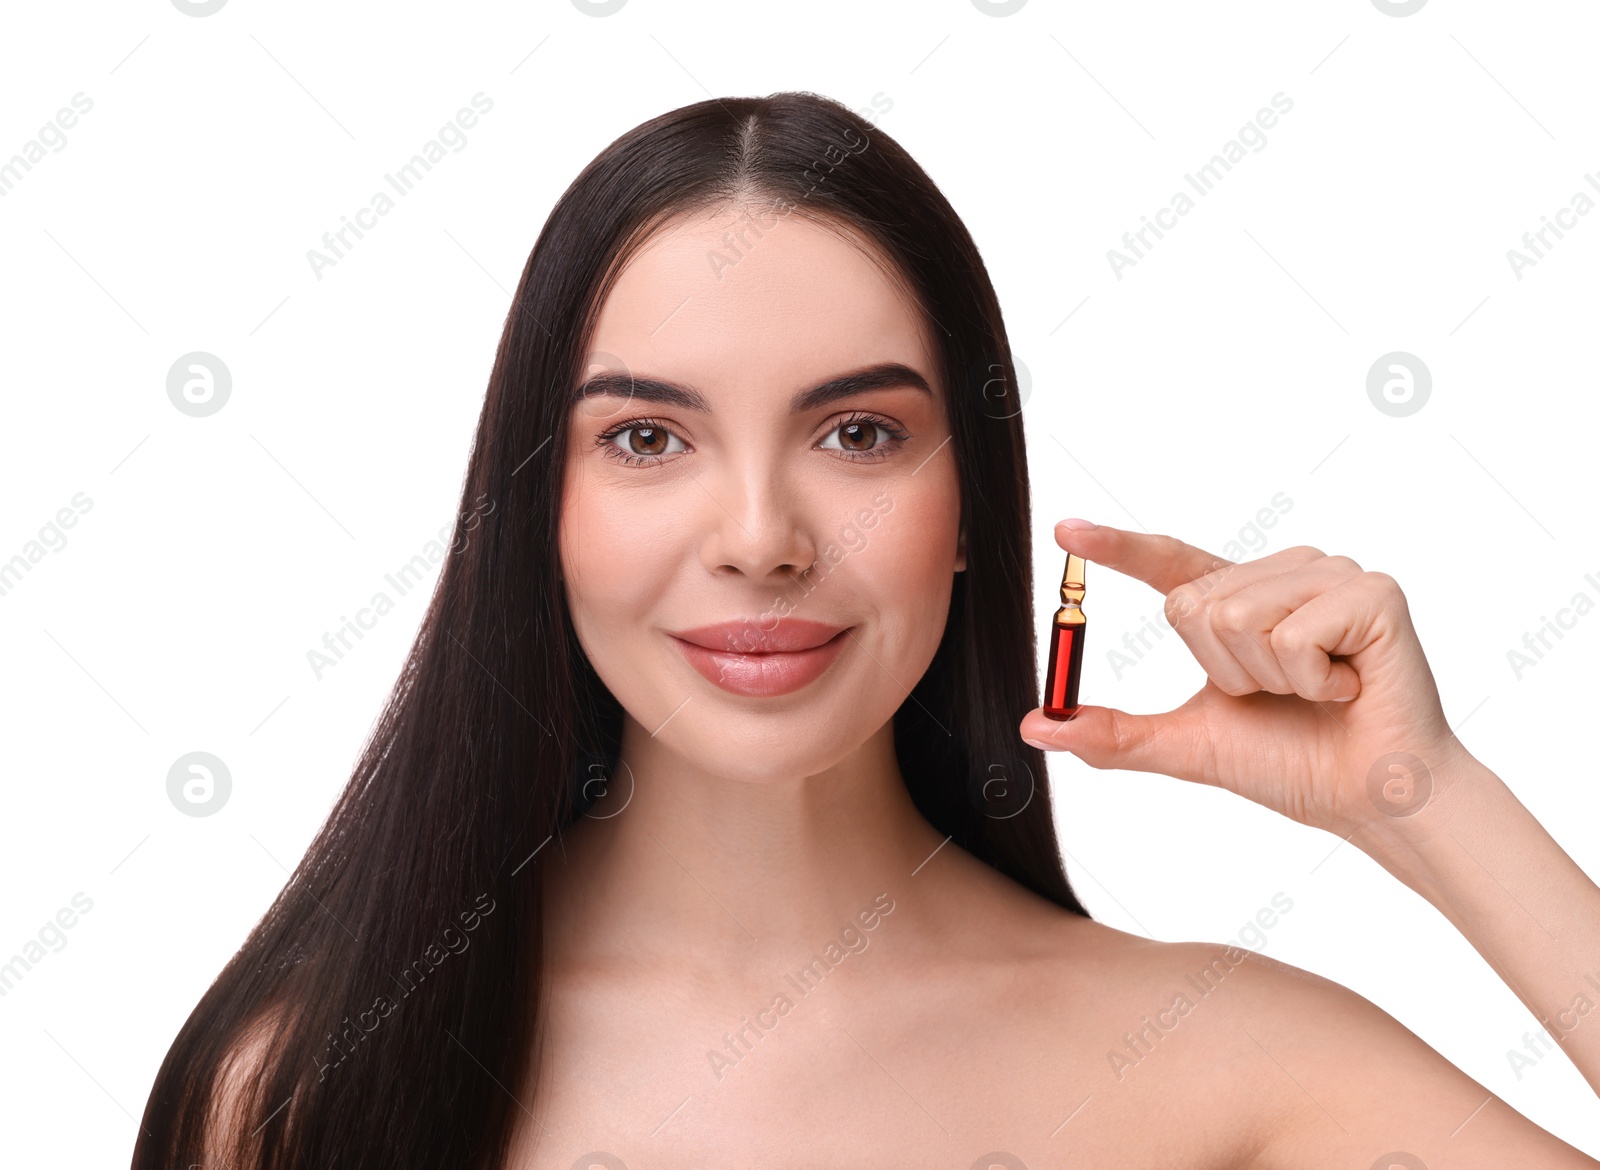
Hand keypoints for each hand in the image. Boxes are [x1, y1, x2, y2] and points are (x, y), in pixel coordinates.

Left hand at [1019, 520, 1476, 840]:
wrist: (1371, 798)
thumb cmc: (1293, 764)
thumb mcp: (1187, 745)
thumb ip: (1115, 732)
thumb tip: (1035, 725)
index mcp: (1239, 598)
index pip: (1167, 564)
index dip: (1116, 547)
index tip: (1064, 531)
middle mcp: (1283, 573)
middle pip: (1192, 605)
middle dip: (1224, 672)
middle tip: (1280, 695)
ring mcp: (1330, 575)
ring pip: (1237, 617)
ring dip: (1268, 678)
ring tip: (1317, 690)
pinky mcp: (1372, 592)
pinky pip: (1292, 633)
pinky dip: (1310, 680)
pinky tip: (1347, 687)